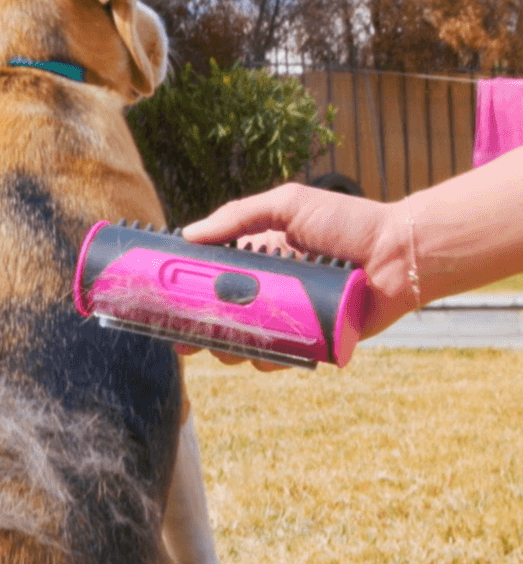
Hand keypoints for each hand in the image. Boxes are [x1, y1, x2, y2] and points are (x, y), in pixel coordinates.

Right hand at [176, 183, 416, 367]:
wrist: (401, 253)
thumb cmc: (348, 222)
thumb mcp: (288, 205)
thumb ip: (237, 216)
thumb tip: (188, 235)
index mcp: (257, 262)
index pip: (209, 283)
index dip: (183, 298)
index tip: (161, 309)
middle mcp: (269, 293)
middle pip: (219, 320)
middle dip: (199, 334)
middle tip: (187, 340)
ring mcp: (289, 319)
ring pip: (244, 345)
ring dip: (230, 349)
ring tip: (232, 344)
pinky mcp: (312, 342)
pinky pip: (279, 358)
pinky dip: (268, 359)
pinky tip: (268, 352)